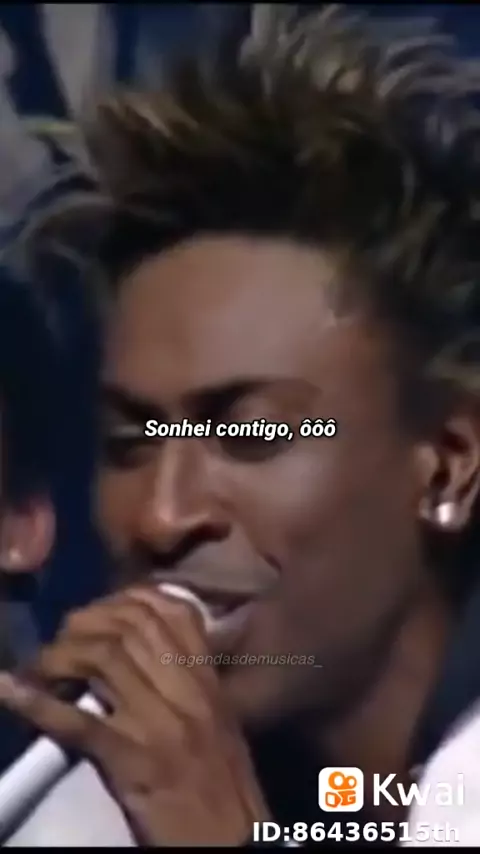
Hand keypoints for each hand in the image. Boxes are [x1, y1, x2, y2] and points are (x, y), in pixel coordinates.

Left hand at [0, 587, 269, 844]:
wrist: (233, 844)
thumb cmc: (224, 788)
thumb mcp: (219, 724)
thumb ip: (187, 686)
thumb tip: (138, 655)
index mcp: (209, 683)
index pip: (173, 612)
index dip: (128, 599)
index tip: (101, 610)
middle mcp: (188, 693)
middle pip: (133, 626)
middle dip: (87, 622)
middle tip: (62, 637)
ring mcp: (160, 723)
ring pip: (106, 658)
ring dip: (62, 655)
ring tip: (42, 667)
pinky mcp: (131, 759)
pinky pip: (78, 722)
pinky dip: (37, 703)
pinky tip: (12, 689)